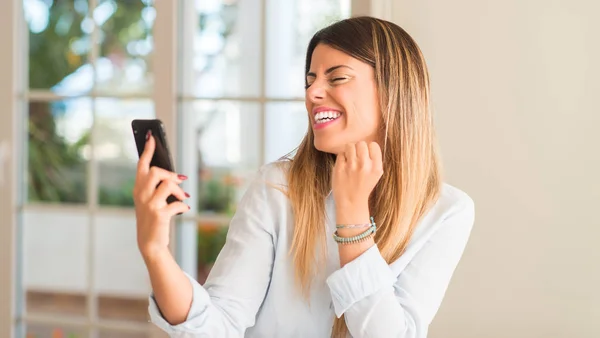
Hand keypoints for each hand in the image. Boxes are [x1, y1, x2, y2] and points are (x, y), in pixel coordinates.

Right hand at [133, 131, 189, 261]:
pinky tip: (184, 209)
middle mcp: (141, 195)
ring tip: (182, 197)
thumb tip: (177, 176)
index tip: (152, 137)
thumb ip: (158, 187)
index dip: (147, 150)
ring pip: (167, 184)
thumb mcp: (151, 201)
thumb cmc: (153, 219)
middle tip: (179, 180)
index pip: (142, 165)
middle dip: (170, 174)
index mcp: (138, 189)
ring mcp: (149, 205)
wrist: (150, 243)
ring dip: (179, 190)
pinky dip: (183, 205)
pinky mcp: (160, 215)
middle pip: (156, 172)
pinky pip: (177, 203)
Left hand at [332, 142, 383, 212]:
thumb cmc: (363, 186)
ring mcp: (351, 167)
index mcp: (376, 167)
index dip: (369, 148)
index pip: (373, 145)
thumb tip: (368, 144)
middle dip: (358, 148)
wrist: (351, 202)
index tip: (366, 155)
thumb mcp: (376, 175)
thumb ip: (374, 160)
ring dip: (349, 151)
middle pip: (361, 144)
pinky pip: (340, 154)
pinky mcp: (339, 168)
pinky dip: (341, 158)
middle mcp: (365, 166)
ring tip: (349, 160)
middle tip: (356, 157)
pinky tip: (343, 166)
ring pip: (349, 146)